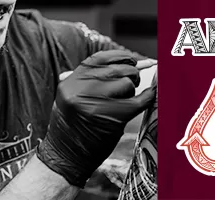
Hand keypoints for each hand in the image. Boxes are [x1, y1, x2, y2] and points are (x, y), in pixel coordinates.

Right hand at [37, 50, 155, 187]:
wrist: (65, 157)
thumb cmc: (71, 128)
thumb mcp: (71, 98)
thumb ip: (90, 81)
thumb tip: (122, 64)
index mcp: (70, 82)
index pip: (99, 59)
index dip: (118, 57)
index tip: (130, 59)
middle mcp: (79, 89)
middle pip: (116, 69)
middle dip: (130, 73)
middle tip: (133, 82)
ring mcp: (94, 102)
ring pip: (127, 83)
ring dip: (132, 90)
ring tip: (126, 99)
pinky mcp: (110, 117)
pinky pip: (137, 101)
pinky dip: (147, 97)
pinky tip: (149, 96)